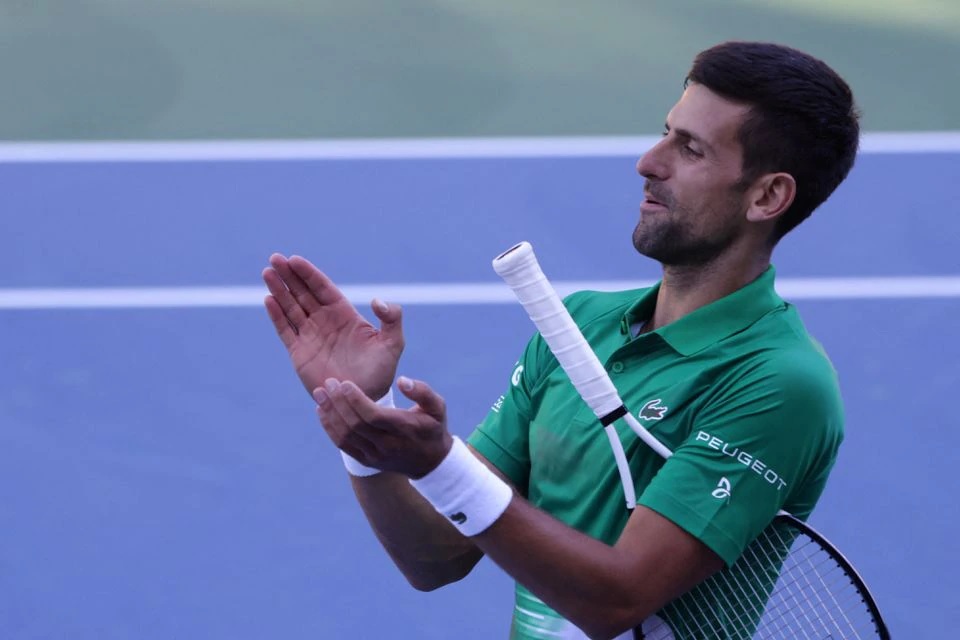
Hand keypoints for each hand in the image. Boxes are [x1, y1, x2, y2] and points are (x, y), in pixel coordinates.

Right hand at [263, 254, 403, 400]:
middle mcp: (324, 321)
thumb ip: (392, 319)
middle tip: (275, 258)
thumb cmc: (381, 372)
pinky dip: (276, 315)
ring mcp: (310, 336)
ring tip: (267, 273)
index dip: (308, 273)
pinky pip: (285, 330)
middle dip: (289, 275)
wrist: (362, 399)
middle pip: (303, 292)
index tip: (294, 260)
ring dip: (279, 290)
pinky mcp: (299, 352)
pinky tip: (268, 299)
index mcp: (344, 314)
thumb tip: (377, 300)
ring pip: (291, 307)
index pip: (322, 288)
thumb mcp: (393, 343)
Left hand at [314, 376, 452, 478]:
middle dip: (339, 403)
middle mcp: (388, 445)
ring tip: (320, 394)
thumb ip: (423, 391)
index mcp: (405, 429)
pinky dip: (330, 428)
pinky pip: (343, 445)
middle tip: (328, 383)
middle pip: (356, 425)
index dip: (356, 400)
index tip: (344, 383)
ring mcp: (375, 456)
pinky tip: (322, 411)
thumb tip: (402, 381)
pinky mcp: (366, 461)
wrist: (430, 462)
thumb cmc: (432, 428)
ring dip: (330, 414)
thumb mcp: (437, 407)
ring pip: (346, 435)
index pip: (373, 416)